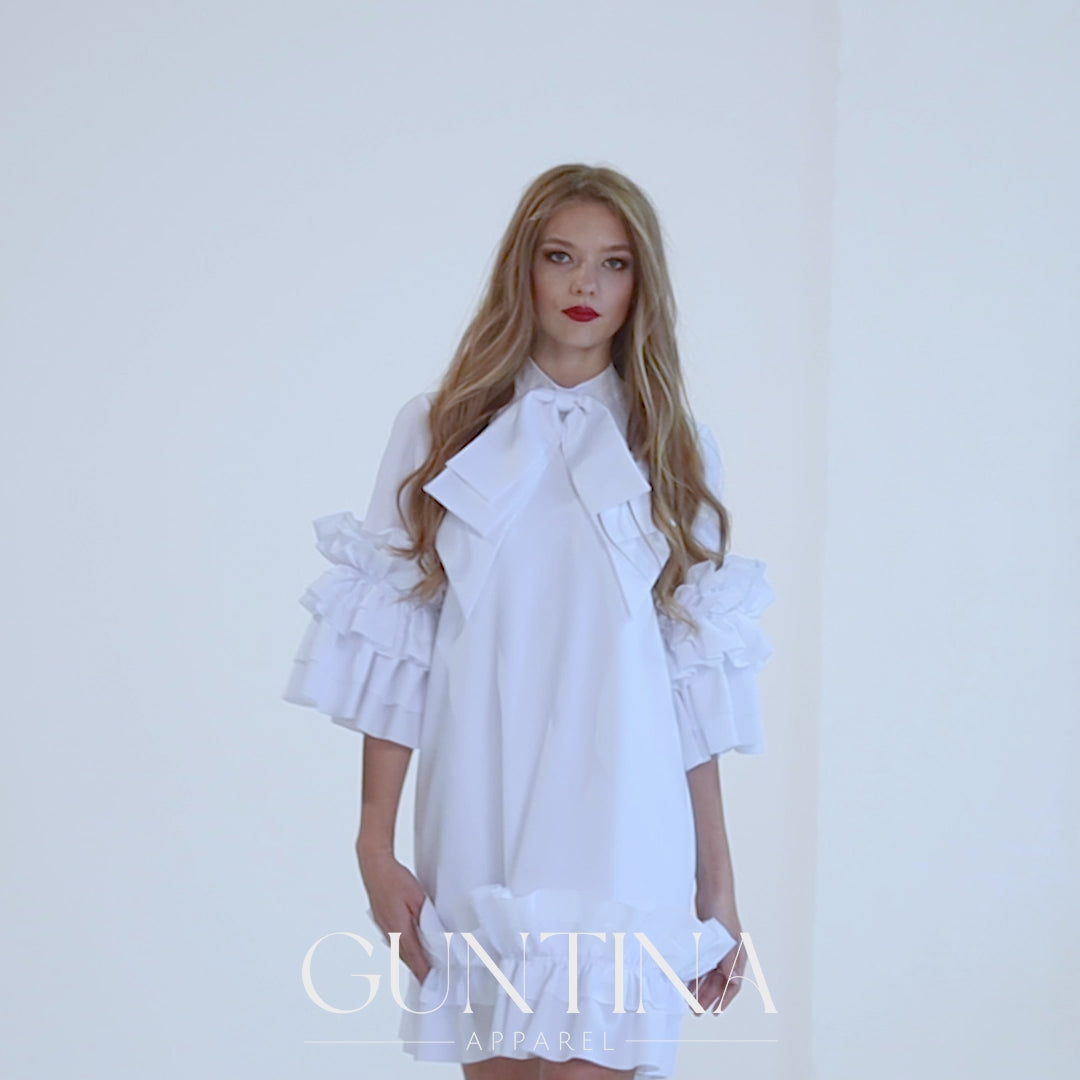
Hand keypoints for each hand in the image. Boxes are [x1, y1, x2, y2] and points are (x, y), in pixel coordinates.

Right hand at [357, 846, 431, 983]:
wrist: (374, 865)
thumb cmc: (395, 879)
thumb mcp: (418, 898)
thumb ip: (426, 918)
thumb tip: (435, 934)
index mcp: (399, 929)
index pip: (414, 957)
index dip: (424, 971)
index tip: (432, 983)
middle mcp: (389, 931)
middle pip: (406, 957)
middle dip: (418, 968)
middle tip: (431, 979)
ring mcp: (383, 926)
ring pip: (399, 949)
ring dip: (411, 959)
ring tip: (423, 966)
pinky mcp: (381, 919)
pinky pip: (394, 939)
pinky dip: (404, 947)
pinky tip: (410, 946)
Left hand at [687, 887, 745, 1013]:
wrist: (713, 889)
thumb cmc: (722, 910)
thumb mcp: (726, 939)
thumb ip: (729, 961)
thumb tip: (733, 983)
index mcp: (738, 955)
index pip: (733, 985)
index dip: (724, 1000)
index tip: (714, 1012)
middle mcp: (729, 954)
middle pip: (719, 983)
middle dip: (708, 997)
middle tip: (695, 1009)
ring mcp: (718, 948)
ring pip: (709, 974)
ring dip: (700, 987)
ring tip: (688, 997)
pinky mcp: (708, 942)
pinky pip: (702, 963)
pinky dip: (695, 973)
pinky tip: (685, 979)